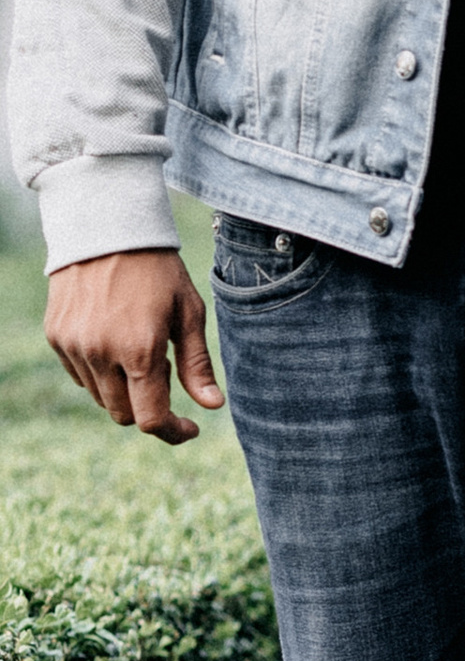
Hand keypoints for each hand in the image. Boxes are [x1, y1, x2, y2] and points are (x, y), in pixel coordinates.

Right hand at [46, 249, 224, 443]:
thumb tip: (212, 406)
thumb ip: (197, 363)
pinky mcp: (56, 337)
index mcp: (139, 350)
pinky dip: (100, 373)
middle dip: (149, 405)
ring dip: (124, 389)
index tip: (189, 428)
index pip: (149, 418)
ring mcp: (73, 346)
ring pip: (101, 398)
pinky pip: (80, 375)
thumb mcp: (188, 312)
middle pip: (124, 414)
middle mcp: (100, 353)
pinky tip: (116, 342)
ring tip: (140, 349)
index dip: (172, 432)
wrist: (106, 228)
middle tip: (166, 370)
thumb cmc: (158, 269)